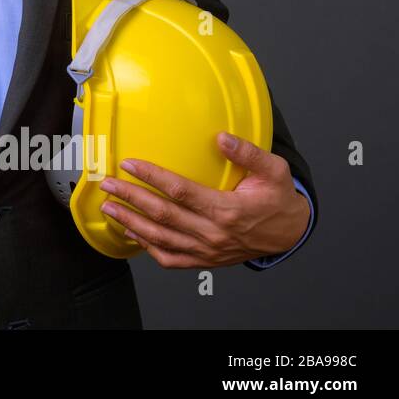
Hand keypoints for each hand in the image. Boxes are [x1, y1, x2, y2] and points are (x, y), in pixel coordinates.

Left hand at [95, 131, 310, 268]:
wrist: (290, 233)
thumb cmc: (278, 200)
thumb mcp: (274, 171)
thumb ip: (248, 153)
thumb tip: (222, 138)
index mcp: (227, 210)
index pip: (180, 191)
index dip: (151, 177)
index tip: (130, 164)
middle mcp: (213, 233)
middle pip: (163, 215)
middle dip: (130, 198)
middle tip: (108, 185)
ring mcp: (207, 250)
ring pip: (161, 238)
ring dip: (131, 223)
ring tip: (109, 209)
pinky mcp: (205, 260)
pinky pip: (170, 258)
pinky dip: (147, 247)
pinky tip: (132, 233)